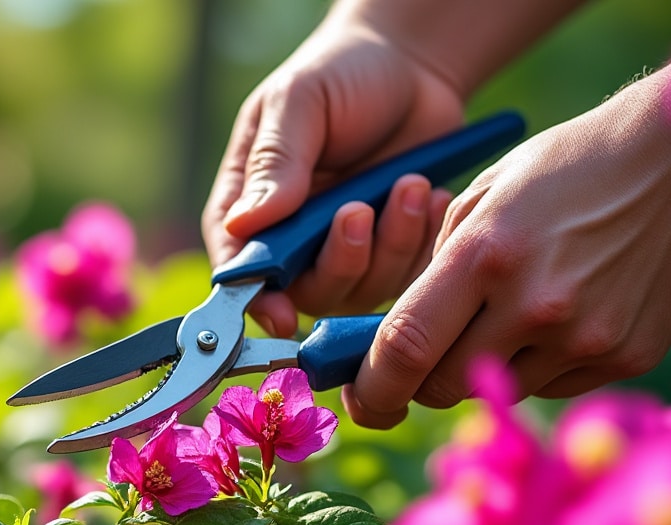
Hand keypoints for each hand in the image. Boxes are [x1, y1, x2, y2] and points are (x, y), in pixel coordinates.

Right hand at [202, 16, 464, 337]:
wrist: (411, 66)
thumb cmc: (341, 75)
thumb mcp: (299, 102)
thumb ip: (275, 162)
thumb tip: (243, 226)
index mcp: (250, 204)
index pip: (237, 265)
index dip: (254, 297)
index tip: (280, 312)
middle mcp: (293, 238)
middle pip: (306, 289)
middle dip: (340, 261)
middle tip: (360, 209)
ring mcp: (345, 249)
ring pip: (362, 288)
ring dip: (391, 245)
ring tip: (411, 185)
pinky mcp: (392, 249)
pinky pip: (408, 275)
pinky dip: (423, 242)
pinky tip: (432, 195)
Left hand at [343, 68, 670, 427]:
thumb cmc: (573, 167)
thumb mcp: (488, 193)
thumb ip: (438, 264)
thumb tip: (401, 335)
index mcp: (485, 255)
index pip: (404, 347)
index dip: (372, 385)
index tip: (360, 396)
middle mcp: (533, 306)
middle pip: (441, 387)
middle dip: (420, 380)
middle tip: (425, 356)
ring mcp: (583, 338)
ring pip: (497, 389)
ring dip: (483, 367)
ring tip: (511, 313)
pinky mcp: (624, 357)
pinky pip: (552, 384)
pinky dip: (538, 364)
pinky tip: (562, 315)